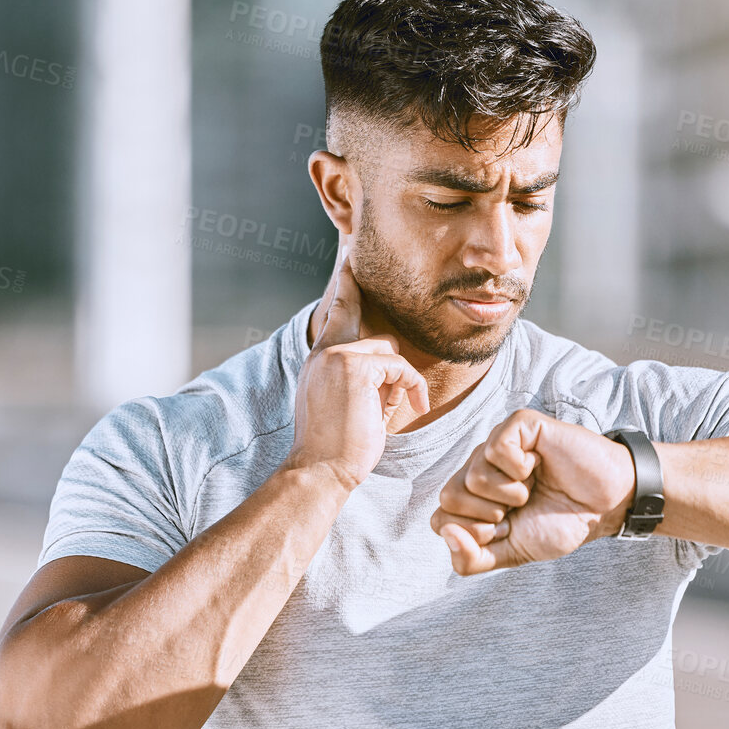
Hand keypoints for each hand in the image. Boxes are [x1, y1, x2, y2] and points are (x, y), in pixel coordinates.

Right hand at [279, 244, 428, 491]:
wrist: (320, 470)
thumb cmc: (336, 449)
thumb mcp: (348, 406)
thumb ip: (364, 380)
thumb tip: (392, 368)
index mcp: (319, 360)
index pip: (337, 313)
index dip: (346, 285)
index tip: (350, 259)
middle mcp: (324, 353)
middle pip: (379, 341)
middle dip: (392, 375)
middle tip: (381, 404)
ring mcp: (337, 357)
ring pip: (390, 355)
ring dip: (399, 386)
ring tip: (386, 417)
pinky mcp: (355, 367)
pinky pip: (399, 368)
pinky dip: (410, 389)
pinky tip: (410, 409)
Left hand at [430, 409, 637, 574]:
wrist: (605, 506)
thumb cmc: (561, 523)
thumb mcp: (512, 553)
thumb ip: (471, 559)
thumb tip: (446, 532)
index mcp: (471, 496)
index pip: (440, 519)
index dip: (476, 534)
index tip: (509, 528)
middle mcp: (477, 466)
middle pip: (449, 497)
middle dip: (489, 516)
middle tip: (520, 507)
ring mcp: (496, 443)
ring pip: (473, 477)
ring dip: (511, 494)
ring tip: (533, 487)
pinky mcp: (518, 424)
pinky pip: (496, 450)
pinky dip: (522, 469)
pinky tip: (539, 465)